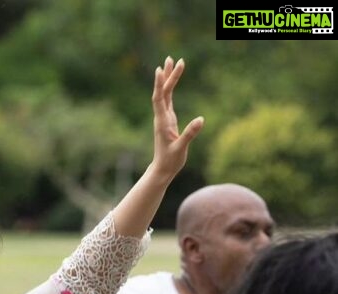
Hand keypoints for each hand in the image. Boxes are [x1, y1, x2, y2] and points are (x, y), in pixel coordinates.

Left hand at [150, 57, 203, 181]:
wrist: (162, 169)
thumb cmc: (170, 161)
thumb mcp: (181, 148)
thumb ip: (189, 134)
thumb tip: (201, 119)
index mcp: (163, 122)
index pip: (159, 99)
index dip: (160, 84)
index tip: (160, 69)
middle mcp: (162, 117)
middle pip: (162, 92)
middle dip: (167, 75)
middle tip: (171, 58)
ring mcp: (164, 118)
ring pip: (165, 95)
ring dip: (167, 79)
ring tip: (171, 62)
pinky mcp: (168, 120)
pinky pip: (168, 100)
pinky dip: (169, 89)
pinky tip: (171, 81)